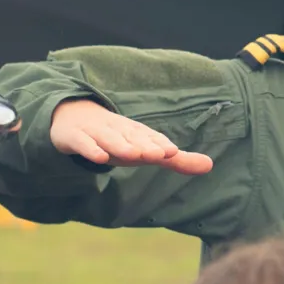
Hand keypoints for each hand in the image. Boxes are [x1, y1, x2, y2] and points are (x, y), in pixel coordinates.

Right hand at [49, 99, 213, 174]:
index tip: (173, 152)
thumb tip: (210, 165)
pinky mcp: (75, 137)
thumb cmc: (118, 139)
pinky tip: (100, 159)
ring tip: (135, 155)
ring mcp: (96, 132)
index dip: (160, 144)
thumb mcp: (146, 149)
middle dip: (146, 145)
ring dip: (121, 146)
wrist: (74, 117)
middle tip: (162, 153)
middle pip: (133, 138)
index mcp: (137, 133)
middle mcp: (119, 130)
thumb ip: (176, 161)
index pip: (150, 138)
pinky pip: (83, 143)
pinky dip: (91, 149)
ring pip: (110, 139)